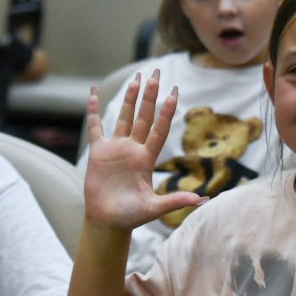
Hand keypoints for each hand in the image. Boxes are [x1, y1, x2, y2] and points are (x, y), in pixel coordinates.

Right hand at [82, 72, 203, 229]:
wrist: (108, 221)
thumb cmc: (132, 216)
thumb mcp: (154, 208)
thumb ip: (175, 201)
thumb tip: (202, 200)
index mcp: (147, 159)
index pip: (160, 130)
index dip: (167, 113)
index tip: (175, 94)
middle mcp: (133, 149)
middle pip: (144, 117)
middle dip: (150, 95)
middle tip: (156, 74)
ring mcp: (116, 149)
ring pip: (124, 117)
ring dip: (130, 98)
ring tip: (136, 78)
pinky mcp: (98, 152)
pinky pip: (95, 127)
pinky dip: (93, 111)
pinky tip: (94, 93)